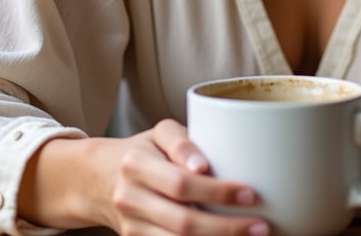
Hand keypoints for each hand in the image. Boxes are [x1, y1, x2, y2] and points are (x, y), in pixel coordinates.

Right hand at [19, 120, 269, 235]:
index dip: (216, 192)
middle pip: (183, 222)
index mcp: (137, 165)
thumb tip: (204, 164)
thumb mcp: (159, 133)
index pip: (181, 184)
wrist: (98, 179)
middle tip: (261, 225)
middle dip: (226, 228)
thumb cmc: (142, 151)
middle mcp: (131, 199)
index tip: (250, 193)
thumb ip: (183, 141)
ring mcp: (133, 227)